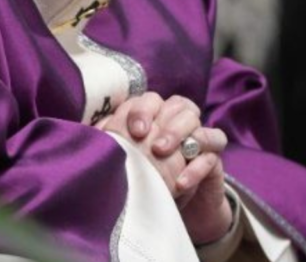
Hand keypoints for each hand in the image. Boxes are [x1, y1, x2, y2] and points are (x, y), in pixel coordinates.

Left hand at [96, 93, 233, 243]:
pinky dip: (197, 167)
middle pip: (178, 105)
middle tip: (152, 144)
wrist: (175, 205)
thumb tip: (91, 136)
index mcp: (157, 115)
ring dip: (180, 134)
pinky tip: (182, 182)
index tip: (134, 131)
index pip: (152, 100)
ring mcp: (199, 138)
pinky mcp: (214, 160)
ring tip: (163, 153)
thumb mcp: (129, 159)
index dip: (142, 110)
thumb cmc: (147, 175)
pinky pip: (211, 155)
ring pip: (197, 121)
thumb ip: (113, 142)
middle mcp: (178, 121)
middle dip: (164, 122)